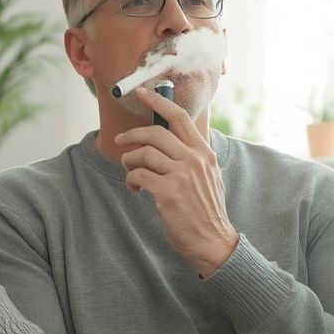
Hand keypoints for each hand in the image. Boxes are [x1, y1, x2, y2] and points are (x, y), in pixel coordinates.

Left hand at [114, 88, 238, 275]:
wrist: (213, 241)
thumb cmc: (206, 210)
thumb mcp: (208, 176)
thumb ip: (192, 157)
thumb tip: (169, 141)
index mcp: (204, 153)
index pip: (180, 117)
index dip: (159, 101)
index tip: (142, 92)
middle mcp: (194, 160)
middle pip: (155, 132)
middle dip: (132, 134)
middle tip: (120, 141)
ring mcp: (182, 176)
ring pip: (143, 154)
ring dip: (129, 161)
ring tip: (129, 172)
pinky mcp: (168, 193)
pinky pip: (139, 175)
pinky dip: (131, 179)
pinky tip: (134, 188)